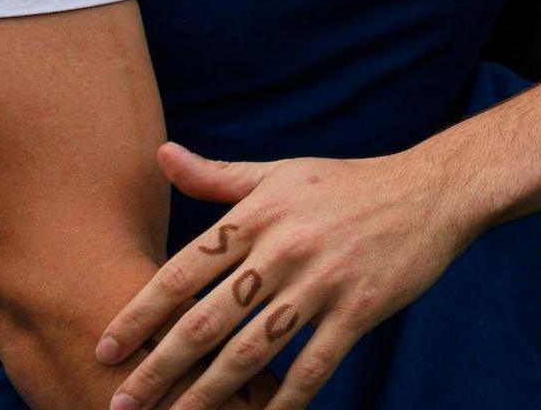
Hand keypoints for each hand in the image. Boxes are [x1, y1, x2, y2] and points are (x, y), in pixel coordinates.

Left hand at [98, 143, 483, 409]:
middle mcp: (285, 249)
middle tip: (120, 404)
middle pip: (207, 321)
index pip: (184, 272)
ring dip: (207, 395)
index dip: (139, 314)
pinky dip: (285, 401)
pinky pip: (314, 366)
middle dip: (158, 369)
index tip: (106, 349)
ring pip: (252, 351)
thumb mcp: (281, 173)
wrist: (434, 190)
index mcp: (259, 216)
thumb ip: (217, 175)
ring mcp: (325, 281)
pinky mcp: (362, 308)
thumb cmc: (347, 184)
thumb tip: (160, 155)